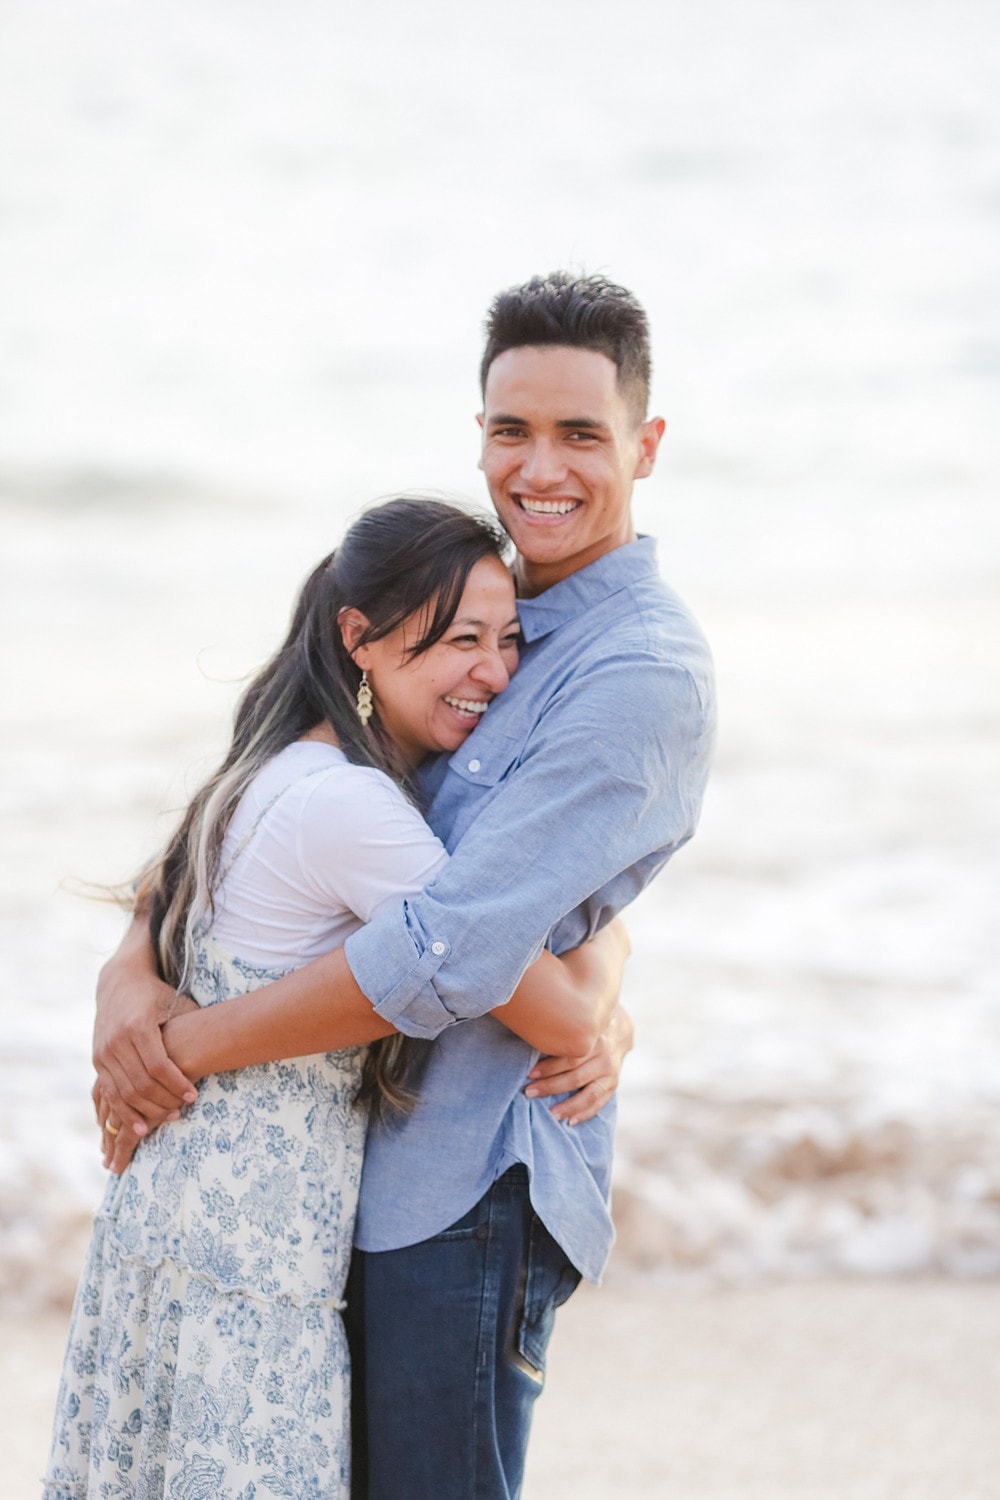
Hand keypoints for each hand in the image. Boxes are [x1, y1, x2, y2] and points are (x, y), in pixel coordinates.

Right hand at [92, 920, 198, 1138]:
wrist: (120, 984)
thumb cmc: (157, 995)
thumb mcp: (177, 1003)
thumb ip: (193, 1025)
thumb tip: (225, 1044)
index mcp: (138, 1026)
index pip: (158, 1066)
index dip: (177, 1084)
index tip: (194, 1096)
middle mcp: (117, 1041)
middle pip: (141, 1084)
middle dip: (163, 1101)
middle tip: (182, 1110)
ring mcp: (103, 1052)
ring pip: (123, 1094)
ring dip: (145, 1112)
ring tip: (167, 1118)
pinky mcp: (97, 1061)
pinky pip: (109, 1094)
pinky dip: (125, 1112)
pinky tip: (141, 1126)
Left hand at [523, 1003, 633, 1125]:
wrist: (617, 1031)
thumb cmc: (584, 1029)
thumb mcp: (576, 1024)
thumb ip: (560, 1033)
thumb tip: (528, 1036)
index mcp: (593, 1040)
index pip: (568, 1057)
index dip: (548, 1067)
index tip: (529, 1074)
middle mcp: (603, 1057)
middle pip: (575, 1076)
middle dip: (550, 1087)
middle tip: (529, 1092)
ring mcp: (610, 1073)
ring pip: (588, 1094)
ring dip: (568, 1106)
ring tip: (550, 1114)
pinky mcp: (613, 1085)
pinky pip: (599, 1103)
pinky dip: (585, 1114)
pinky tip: (570, 1121)